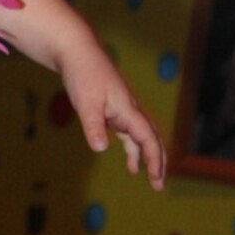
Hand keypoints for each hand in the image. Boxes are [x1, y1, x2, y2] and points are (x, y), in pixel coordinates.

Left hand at [60, 39, 165, 189]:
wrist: (76, 50)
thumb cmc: (82, 74)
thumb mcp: (86, 102)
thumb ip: (93, 126)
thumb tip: (102, 148)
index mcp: (127, 109)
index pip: (148, 138)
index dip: (154, 159)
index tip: (156, 178)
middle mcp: (129, 109)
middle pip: (150, 138)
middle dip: (156, 161)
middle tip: (158, 184)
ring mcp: (121, 107)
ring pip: (139, 134)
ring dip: (142, 154)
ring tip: (140, 173)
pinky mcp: (111, 105)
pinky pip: (127, 129)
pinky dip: (129, 144)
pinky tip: (126, 154)